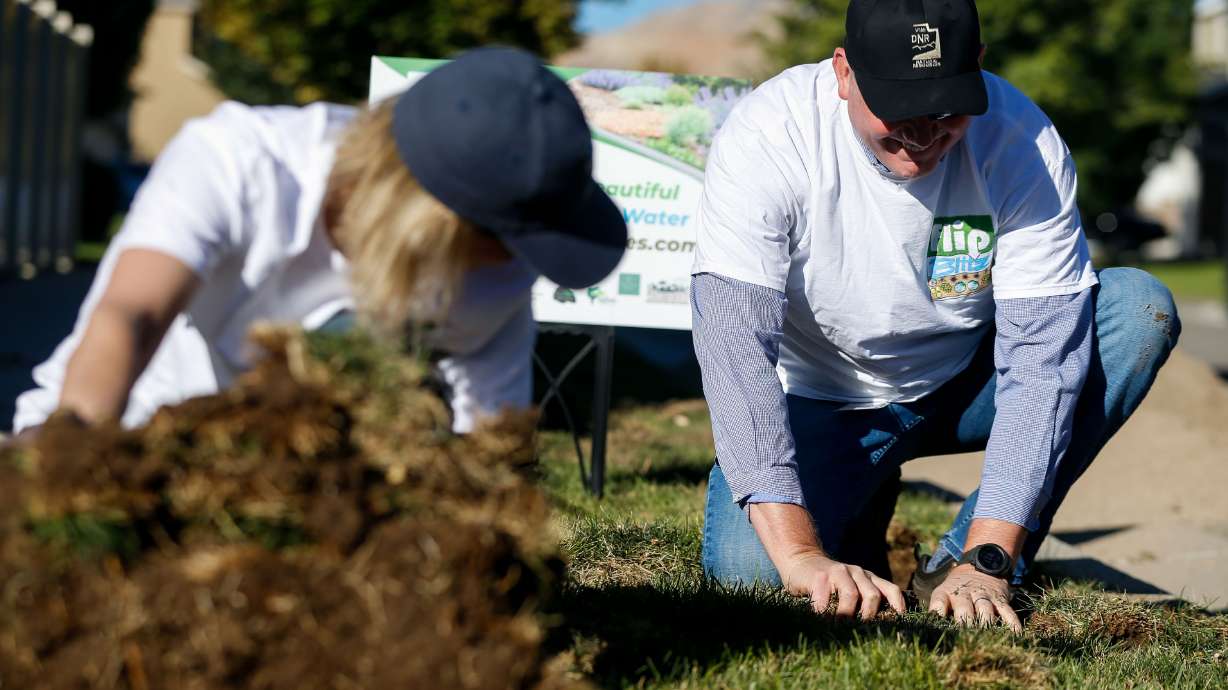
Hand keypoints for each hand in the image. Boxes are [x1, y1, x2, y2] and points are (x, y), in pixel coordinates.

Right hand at [782, 552, 905, 619]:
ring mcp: (838, 572)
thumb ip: (861, 601)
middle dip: (869, 617)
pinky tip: (821, 620)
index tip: (898, 625)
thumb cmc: (828, 583)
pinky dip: (825, 612)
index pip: (891, 590)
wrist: (801, 559)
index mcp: (868, 578)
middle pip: (873, 595)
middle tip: (863, 632)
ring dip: (847, 615)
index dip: (898, 607)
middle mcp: (857, 572)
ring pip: (852, 595)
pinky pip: (826, 597)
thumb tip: (876, 629)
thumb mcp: (849, 587)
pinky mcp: (820, 576)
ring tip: (841, 629)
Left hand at [928, 564, 1020, 632]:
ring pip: (985, 610)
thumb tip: (930, 631)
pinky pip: (1007, 612)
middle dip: (964, 622)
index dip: (937, 611)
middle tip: (963, 635)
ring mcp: (984, 596)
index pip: (939, 601)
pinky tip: (1015, 634)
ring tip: (986, 636)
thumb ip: (939, 610)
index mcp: (947, 593)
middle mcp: (965, 594)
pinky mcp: (1000, 600)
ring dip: (985, 623)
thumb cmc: (957, 589)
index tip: (935, 621)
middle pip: (964, 608)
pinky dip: (1012, 623)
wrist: (980, 566)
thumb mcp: (944, 593)